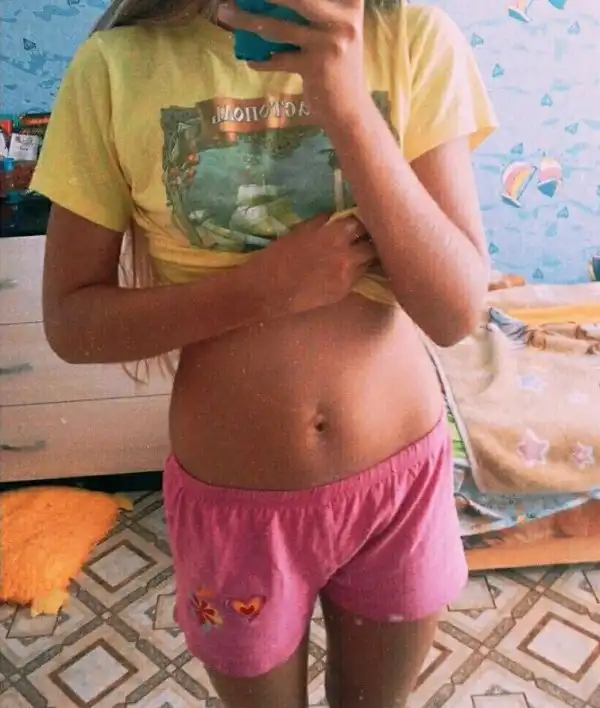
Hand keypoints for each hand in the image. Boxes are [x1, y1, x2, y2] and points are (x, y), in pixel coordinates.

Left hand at [217, 0, 366, 119]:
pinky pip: (279, 59)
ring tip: (225, 14)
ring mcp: (329, 43)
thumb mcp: (337, 30)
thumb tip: (267, 3)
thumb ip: (315, 11)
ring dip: (246, 20)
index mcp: (350, 3)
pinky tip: (250, 59)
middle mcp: (343, 19)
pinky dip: (261, 60)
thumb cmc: (339, 65)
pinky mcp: (314, 67)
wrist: (349, 108)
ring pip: (278, 27)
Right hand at [244, 214, 377, 316]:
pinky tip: (347, 268)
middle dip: (370, 239)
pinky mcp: (343, 292)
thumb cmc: (278, 256)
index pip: (363, 223)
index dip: (361, 221)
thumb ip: (323, 222)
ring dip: (367, 256)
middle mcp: (347, 256)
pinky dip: (356, 271)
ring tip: (360, 252)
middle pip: (373, 244)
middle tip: (365, 237)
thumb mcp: (300, 230)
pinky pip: (358, 277)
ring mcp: (347, 276)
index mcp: (335, 235)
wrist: (267, 289)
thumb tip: (337, 217)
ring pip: (370, 262)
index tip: (358, 221)